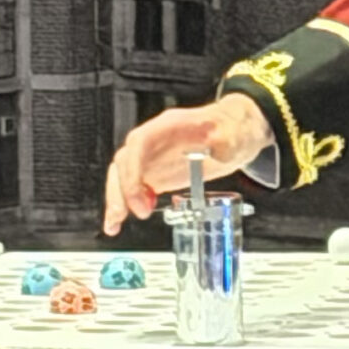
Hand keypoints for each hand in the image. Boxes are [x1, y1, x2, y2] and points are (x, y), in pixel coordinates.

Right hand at [101, 93, 272, 236]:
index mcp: (171, 126)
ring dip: (117, 200)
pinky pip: (133, 189)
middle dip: (121, 188)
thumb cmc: (230, 128)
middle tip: (124, 213)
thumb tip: (219, 149)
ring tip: (115, 223)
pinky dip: (124, 206)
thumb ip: (225, 142)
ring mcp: (153, 158)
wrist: (233, 132)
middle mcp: (155, 141)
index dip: (134, 167)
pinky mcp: (155, 174)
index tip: (139, 192)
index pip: (140, 142)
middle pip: (125, 161)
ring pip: (122, 176)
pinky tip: (119, 222)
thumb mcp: (234, 134)